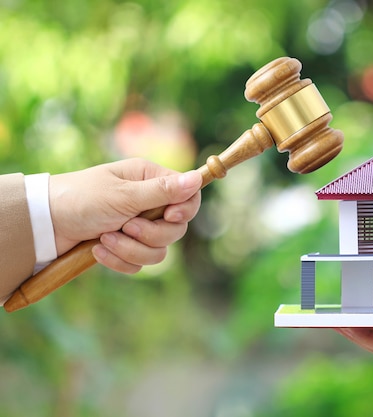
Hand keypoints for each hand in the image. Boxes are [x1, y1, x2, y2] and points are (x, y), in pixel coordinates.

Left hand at [49, 158, 201, 273]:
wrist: (45, 224)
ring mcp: (138, 226)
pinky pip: (140, 263)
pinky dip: (120, 260)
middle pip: (176, 229)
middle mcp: (148, 202)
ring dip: (131, 249)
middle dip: (151, 234)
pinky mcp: (126, 246)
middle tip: (127, 227)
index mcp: (150, 180)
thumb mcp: (124, 195)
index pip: (188, 196)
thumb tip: (197, 179)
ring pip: (159, 250)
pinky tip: (98, 249)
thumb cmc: (81, 199)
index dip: (184, 210)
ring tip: (105, 238)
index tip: (168, 216)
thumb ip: (162, 191)